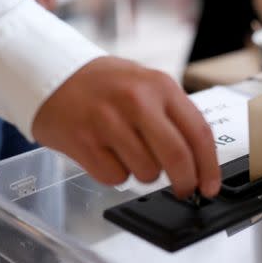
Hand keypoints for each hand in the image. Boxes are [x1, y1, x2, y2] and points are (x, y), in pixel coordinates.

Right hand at [31, 57, 220, 197]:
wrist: (50, 73)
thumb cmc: (106, 86)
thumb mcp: (147, 86)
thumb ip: (174, 118)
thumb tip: (200, 163)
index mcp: (161, 86)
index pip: (199, 133)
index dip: (210, 167)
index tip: (211, 186)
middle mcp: (137, 101)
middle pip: (177, 157)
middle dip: (185, 182)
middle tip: (183, 189)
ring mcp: (108, 121)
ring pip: (146, 172)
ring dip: (144, 173)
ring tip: (129, 152)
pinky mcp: (83, 141)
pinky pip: (115, 177)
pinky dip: (115, 174)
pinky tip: (106, 154)